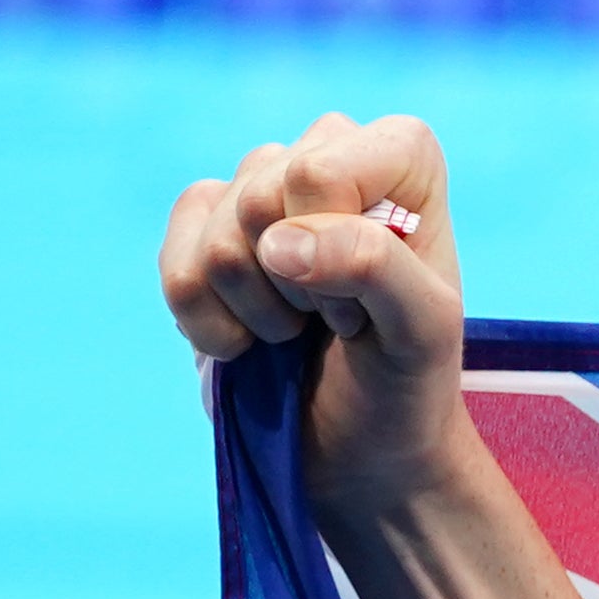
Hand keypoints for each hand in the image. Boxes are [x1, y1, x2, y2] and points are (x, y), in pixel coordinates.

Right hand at [160, 110, 476, 503]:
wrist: (361, 445)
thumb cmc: (407, 380)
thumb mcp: (423, 331)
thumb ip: (376, 267)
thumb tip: (278, 242)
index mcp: (401, 158)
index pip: (319, 171)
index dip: (331, 244)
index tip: (367, 296)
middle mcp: (327, 153)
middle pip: (259, 199)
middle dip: (294, 285)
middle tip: (337, 321)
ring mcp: (258, 188)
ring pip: (216, 235)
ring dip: (256, 309)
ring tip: (301, 330)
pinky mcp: (203, 230)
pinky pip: (175, 264)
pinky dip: (208, 321)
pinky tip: (249, 339)